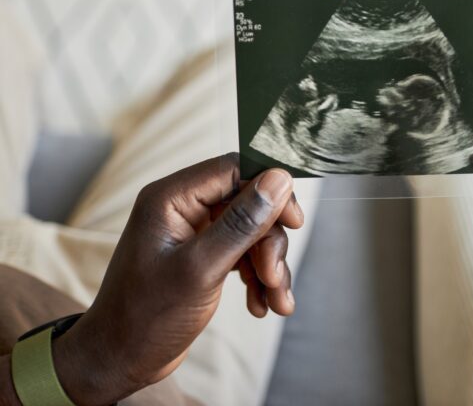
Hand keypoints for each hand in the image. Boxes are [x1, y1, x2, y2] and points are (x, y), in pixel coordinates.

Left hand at [52, 154, 302, 404]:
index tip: (294, 221)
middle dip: (269, 242)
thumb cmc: (147, 317)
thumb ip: (242, 223)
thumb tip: (279, 179)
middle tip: (274, 276)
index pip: (234, 169)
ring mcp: (193, 232)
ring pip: (252, 231)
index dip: (270, 190)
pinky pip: (244, 253)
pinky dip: (258, 278)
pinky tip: (262, 304)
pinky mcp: (203, 255)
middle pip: (250, 203)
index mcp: (171, 198)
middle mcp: (183, 208)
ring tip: (276, 300)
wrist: (119, 361)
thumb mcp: (201, 268)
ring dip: (269, 265)